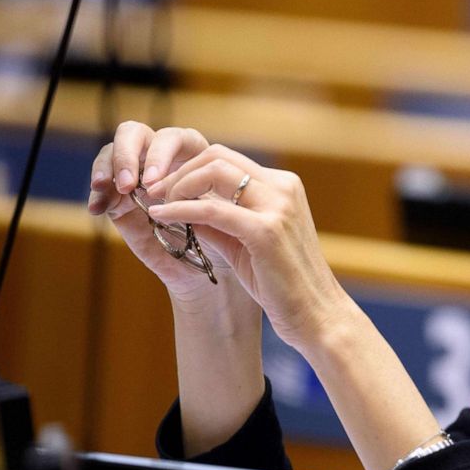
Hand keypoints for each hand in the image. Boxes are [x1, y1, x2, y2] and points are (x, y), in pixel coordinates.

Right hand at [87, 122, 235, 297]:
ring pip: (112, 152)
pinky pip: (101, 187)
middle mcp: (160, 159)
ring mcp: (136, 176)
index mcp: (191, 155)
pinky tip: (97, 208)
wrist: (202, 266)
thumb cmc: (218, 235)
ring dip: (107, 167)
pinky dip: (97, 194)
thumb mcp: (217, 213)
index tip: (155, 182)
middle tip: (127, 184)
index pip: (174, 137)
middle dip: (127, 154)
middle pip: (135, 134)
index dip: (162, 152)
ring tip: (104, 187)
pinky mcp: (118, 198)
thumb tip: (183, 189)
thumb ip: (200, 196)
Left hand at [144, 143, 347, 350]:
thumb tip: (180, 205)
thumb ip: (220, 221)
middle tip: (153, 192)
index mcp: (283, 187)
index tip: (165, 189)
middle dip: (179, 171)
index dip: (190, 169)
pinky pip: (212, 209)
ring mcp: (278, 206)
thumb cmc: (282, 283)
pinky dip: (181, 209)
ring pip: (214, 172)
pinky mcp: (266, 230)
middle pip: (218, 156)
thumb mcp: (248, 242)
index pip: (227, 160)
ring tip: (157, 204)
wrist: (315, 313)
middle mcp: (283, 188)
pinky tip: (161, 216)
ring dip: (177, 185)